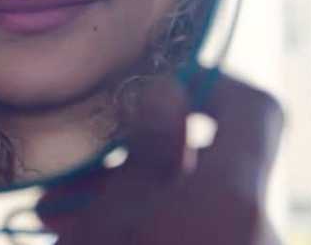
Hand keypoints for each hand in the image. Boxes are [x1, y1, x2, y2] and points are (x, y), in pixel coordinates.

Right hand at [37, 72, 283, 244]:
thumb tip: (167, 91)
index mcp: (234, 197)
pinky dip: (140, 227)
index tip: (149, 81)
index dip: (208, 81)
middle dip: (135, 155)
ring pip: (187, 205)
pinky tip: (76, 234)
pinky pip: (186, 233)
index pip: (254, 108)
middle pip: (206, 163)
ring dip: (125, 197)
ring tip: (54, 212)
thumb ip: (145, 152)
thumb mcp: (108, 220)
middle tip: (73, 166)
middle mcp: (257, 228)